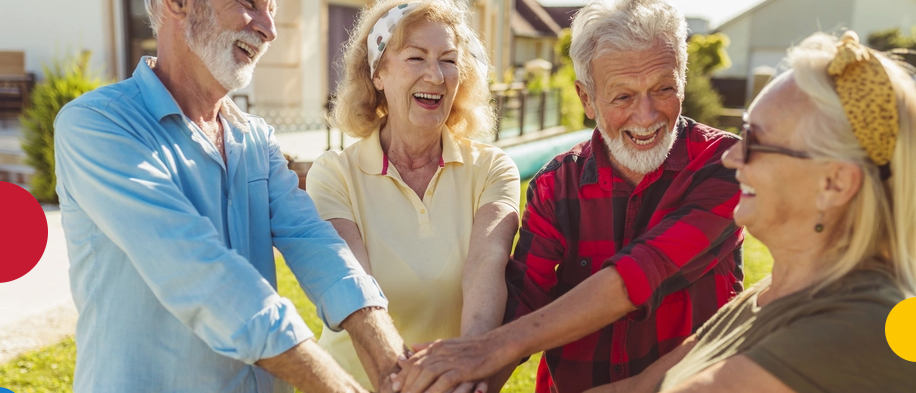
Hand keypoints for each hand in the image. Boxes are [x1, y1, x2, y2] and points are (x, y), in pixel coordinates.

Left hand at [390, 336, 513, 392]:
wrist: (498, 344)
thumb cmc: (474, 347)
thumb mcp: (450, 344)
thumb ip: (430, 346)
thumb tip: (412, 346)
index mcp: (438, 346)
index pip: (415, 360)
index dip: (403, 373)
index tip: (394, 384)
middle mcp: (442, 351)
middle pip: (418, 368)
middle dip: (406, 382)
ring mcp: (452, 360)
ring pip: (427, 374)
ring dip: (416, 388)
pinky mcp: (463, 369)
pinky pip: (444, 382)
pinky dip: (434, 391)